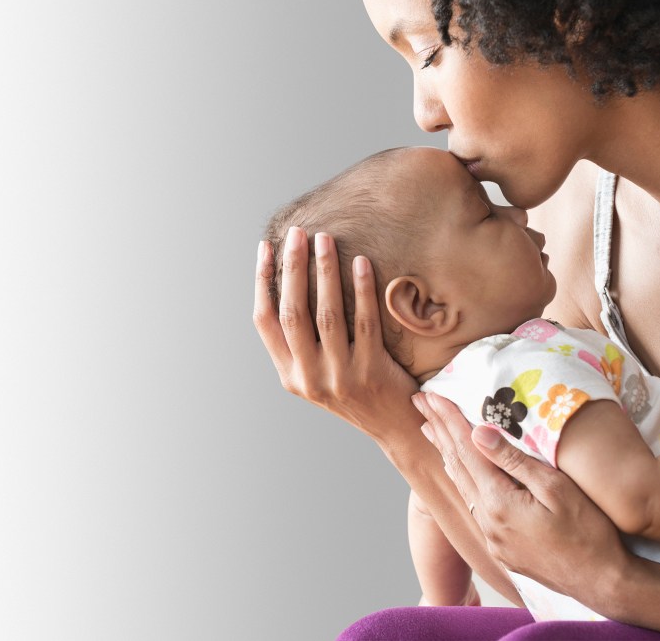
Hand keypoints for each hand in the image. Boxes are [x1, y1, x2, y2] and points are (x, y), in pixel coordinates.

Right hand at [253, 227, 417, 440]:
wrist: (398, 426)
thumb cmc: (359, 389)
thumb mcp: (320, 373)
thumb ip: (302, 343)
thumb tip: (291, 283)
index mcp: (289, 375)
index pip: (264, 322)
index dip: (262, 282)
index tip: (265, 247)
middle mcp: (309, 378)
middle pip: (293, 313)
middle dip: (293, 268)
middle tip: (297, 233)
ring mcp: (340, 377)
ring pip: (327, 316)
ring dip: (324, 272)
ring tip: (326, 239)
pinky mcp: (371, 372)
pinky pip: (365, 322)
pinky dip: (362, 290)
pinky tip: (362, 263)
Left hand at [412, 391, 632, 605]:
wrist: (603, 583)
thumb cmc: (589, 533)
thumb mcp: (556, 488)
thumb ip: (514, 461)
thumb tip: (478, 433)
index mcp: (499, 502)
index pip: (467, 450)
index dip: (449, 419)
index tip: (432, 395)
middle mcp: (487, 521)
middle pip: (456, 465)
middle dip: (438, 430)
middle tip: (419, 402)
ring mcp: (493, 537)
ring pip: (462, 485)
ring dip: (446, 454)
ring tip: (429, 429)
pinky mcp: (502, 548)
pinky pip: (473, 504)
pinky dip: (462, 479)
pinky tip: (459, 471)